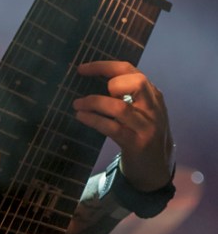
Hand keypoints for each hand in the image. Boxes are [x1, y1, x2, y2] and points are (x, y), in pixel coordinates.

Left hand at [73, 61, 174, 190]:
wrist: (156, 167)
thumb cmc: (143, 134)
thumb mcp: (142, 110)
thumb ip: (127, 95)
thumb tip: (94, 80)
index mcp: (152, 94)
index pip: (129, 70)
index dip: (104, 66)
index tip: (81, 69)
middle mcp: (153, 107)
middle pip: (136, 82)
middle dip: (110, 82)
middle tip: (93, 92)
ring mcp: (146, 126)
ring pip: (120, 107)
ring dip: (94, 103)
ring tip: (77, 105)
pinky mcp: (137, 143)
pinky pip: (112, 128)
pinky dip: (93, 120)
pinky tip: (81, 117)